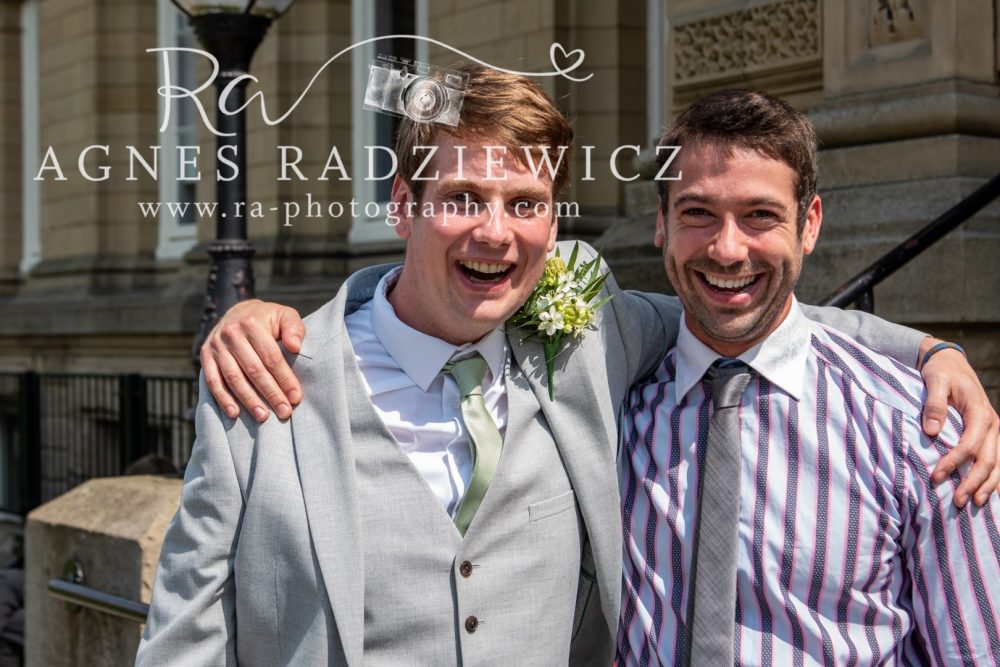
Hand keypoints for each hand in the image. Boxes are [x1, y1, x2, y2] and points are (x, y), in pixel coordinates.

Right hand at [200, 299, 305, 421]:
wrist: (238, 312)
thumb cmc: (268, 319)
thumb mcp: (284, 315)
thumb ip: (294, 328)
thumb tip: (295, 346)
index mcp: (252, 323)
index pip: (271, 357)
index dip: (284, 379)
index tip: (295, 397)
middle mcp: (231, 333)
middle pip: (253, 369)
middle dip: (270, 393)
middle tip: (284, 412)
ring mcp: (216, 345)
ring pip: (233, 377)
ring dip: (248, 400)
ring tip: (263, 416)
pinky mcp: (205, 355)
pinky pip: (212, 380)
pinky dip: (222, 398)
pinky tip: (234, 413)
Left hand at [919, 338, 999, 507]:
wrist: (952, 363)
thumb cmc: (942, 372)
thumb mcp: (936, 381)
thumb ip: (934, 404)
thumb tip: (931, 432)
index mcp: (980, 413)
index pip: (969, 445)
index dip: (954, 463)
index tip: (936, 477)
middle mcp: (992, 425)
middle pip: (987, 460)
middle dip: (973, 483)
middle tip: (958, 501)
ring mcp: (993, 432)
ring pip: (996, 464)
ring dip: (986, 485)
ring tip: (975, 504)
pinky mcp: (988, 435)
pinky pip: (995, 460)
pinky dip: (992, 478)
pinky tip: (985, 492)